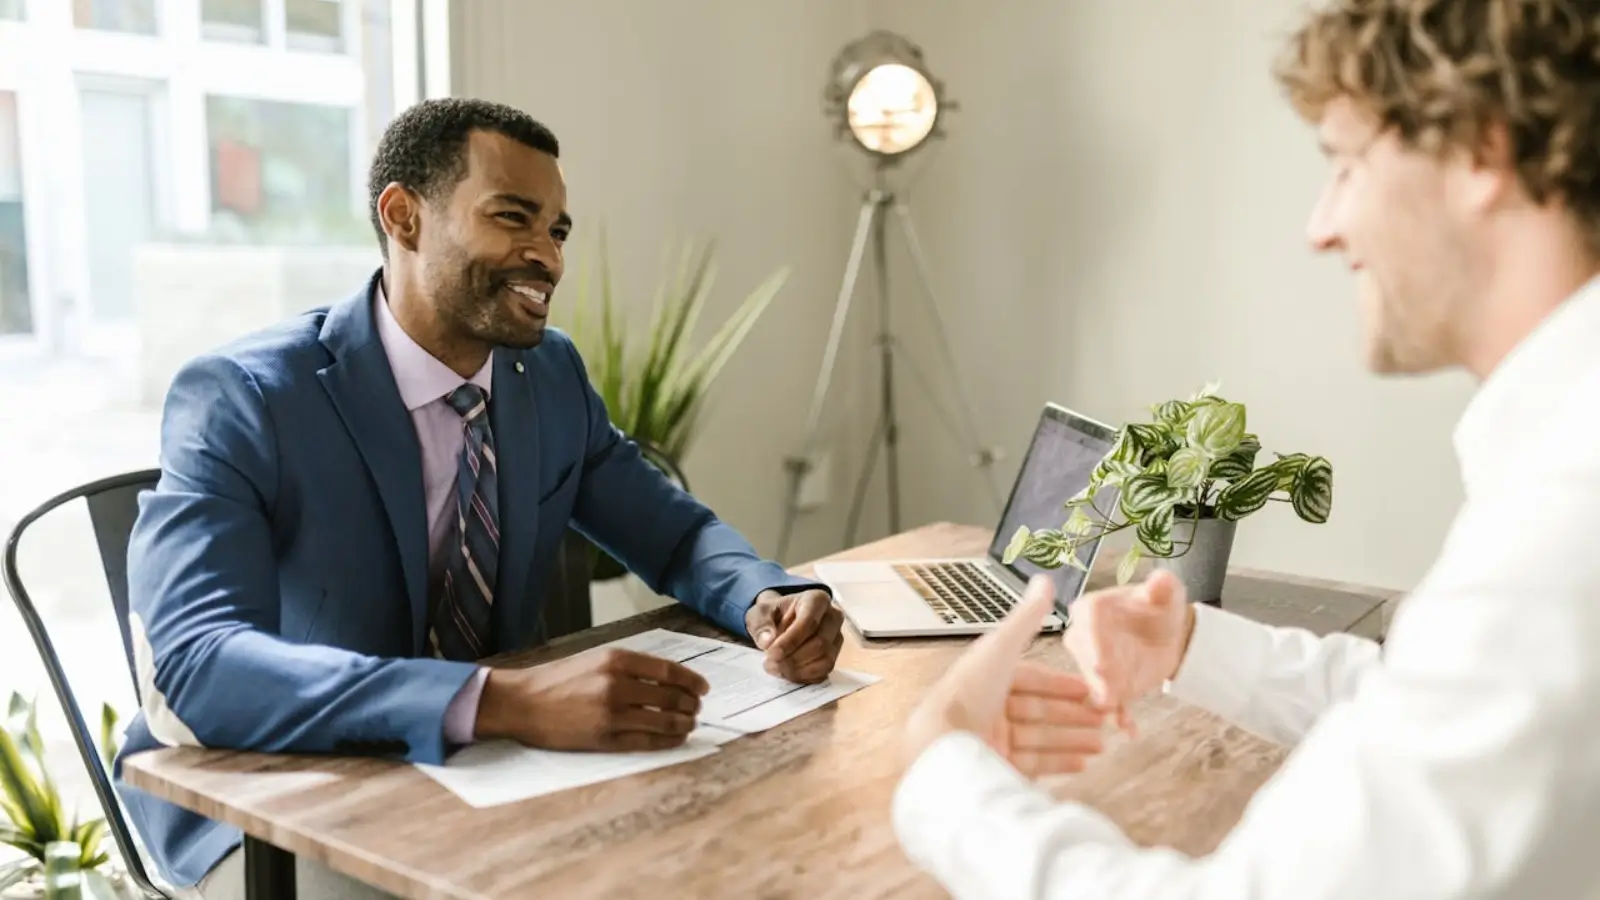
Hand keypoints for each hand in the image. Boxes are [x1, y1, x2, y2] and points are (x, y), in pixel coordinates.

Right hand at [474, 647, 710, 751]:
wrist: (523, 702)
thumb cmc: (559, 679)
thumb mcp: (596, 659)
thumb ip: (631, 667)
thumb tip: (670, 679)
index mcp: (617, 660)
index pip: (670, 671)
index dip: (692, 681)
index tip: (703, 688)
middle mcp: (617, 685)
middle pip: (672, 697)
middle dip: (691, 705)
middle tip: (697, 708)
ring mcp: (612, 714)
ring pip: (664, 721)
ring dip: (684, 724)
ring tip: (689, 724)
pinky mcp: (605, 739)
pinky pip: (647, 742)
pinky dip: (667, 741)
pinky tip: (675, 739)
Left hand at [745, 589, 844, 683]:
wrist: (780, 621)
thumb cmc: (773, 614)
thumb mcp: (759, 613)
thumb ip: (761, 624)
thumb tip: (767, 641)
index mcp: (816, 599)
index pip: (809, 622)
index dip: (790, 641)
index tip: (771, 653)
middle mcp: (833, 617)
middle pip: (820, 643)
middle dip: (793, 658)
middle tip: (770, 664)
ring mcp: (836, 638)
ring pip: (825, 660)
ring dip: (798, 670)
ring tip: (776, 669)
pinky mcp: (834, 656)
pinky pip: (824, 672)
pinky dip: (804, 677)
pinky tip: (787, 673)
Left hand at [905, 576, 1111, 776]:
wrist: (943, 743)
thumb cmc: (968, 693)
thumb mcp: (1002, 648)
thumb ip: (1027, 618)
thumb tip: (1044, 581)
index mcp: (988, 677)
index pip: (1032, 679)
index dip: (1062, 684)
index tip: (1090, 689)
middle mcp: (990, 707)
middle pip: (1040, 710)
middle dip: (1074, 714)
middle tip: (1104, 717)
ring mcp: (993, 739)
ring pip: (1041, 738)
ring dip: (1073, 738)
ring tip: (1103, 742)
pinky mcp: (996, 765)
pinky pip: (1035, 763)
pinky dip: (1060, 762)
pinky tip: (1083, 762)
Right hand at [1063, 568, 1194, 731]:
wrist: (1168, 636)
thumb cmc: (1159, 608)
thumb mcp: (1166, 594)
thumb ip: (1163, 586)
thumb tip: (1161, 579)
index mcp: (1092, 608)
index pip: (1086, 620)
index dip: (1093, 640)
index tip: (1101, 659)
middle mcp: (1084, 637)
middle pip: (1084, 655)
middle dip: (1093, 673)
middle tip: (1104, 690)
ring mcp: (1094, 666)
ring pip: (1093, 682)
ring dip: (1102, 697)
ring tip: (1114, 710)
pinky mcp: (1109, 687)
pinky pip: (1111, 703)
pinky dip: (1120, 716)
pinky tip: (1130, 728)